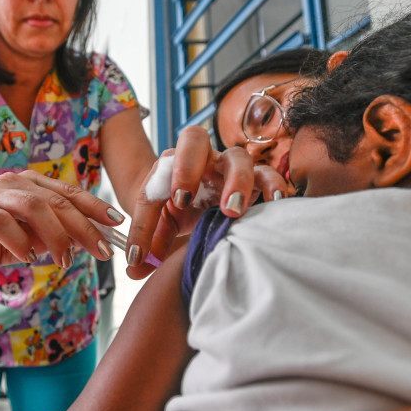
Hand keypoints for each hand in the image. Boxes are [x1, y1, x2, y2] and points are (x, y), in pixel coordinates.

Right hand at [0, 170, 123, 275]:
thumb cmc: (4, 242)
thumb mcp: (40, 239)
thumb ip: (63, 234)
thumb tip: (98, 239)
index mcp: (33, 184)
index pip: (70, 193)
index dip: (96, 206)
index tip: (117, 222)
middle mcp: (14, 184)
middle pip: (57, 201)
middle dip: (83, 228)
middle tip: (101, 252)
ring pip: (33, 207)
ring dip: (55, 236)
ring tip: (64, 260)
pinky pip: (2, 223)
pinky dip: (20, 242)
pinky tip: (30, 258)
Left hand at [124, 127, 293, 278]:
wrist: (196, 203)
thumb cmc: (176, 210)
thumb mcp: (159, 224)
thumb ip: (147, 243)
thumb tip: (135, 269)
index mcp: (172, 163)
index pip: (161, 170)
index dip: (162, 190)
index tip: (172, 208)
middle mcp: (201, 158)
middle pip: (195, 140)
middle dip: (189, 167)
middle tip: (185, 200)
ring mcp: (229, 166)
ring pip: (237, 158)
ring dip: (235, 181)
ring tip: (232, 210)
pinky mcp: (255, 179)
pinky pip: (267, 174)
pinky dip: (272, 184)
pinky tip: (275, 201)